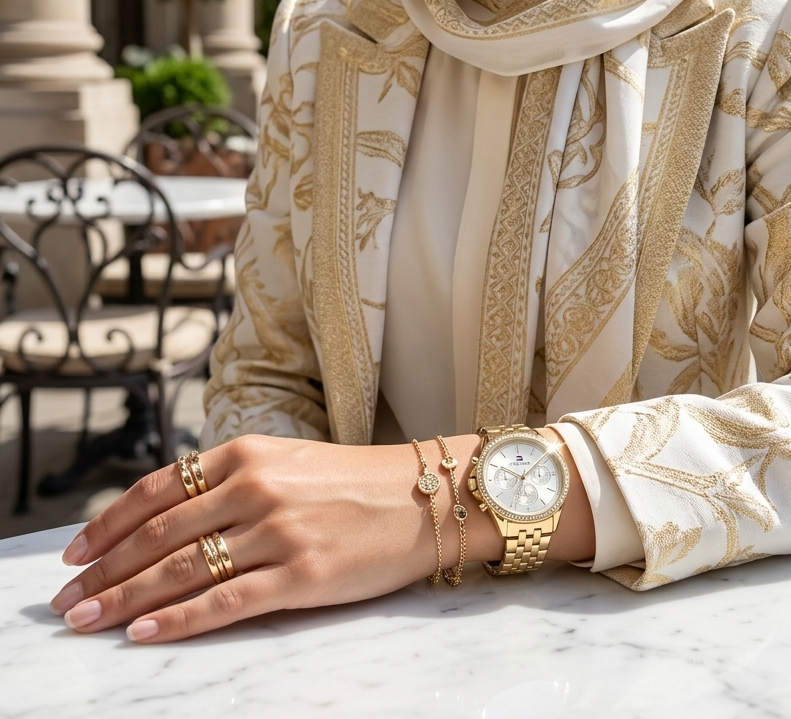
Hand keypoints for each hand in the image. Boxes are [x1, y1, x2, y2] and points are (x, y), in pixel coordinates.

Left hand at [49, 429, 593, 642]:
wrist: (428, 495)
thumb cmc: (359, 481)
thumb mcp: (291, 463)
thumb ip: (234, 482)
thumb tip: (170, 520)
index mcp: (251, 453)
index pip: (158, 489)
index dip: (108, 523)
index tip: (75, 551)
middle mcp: (257, 487)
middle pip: (159, 534)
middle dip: (103, 570)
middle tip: (65, 600)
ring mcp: (279, 531)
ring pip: (181, 570)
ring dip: (123, 599)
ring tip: (85, 622)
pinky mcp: (302, 574)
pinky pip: (225, 602)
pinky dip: (177, 621)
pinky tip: (144, 634)